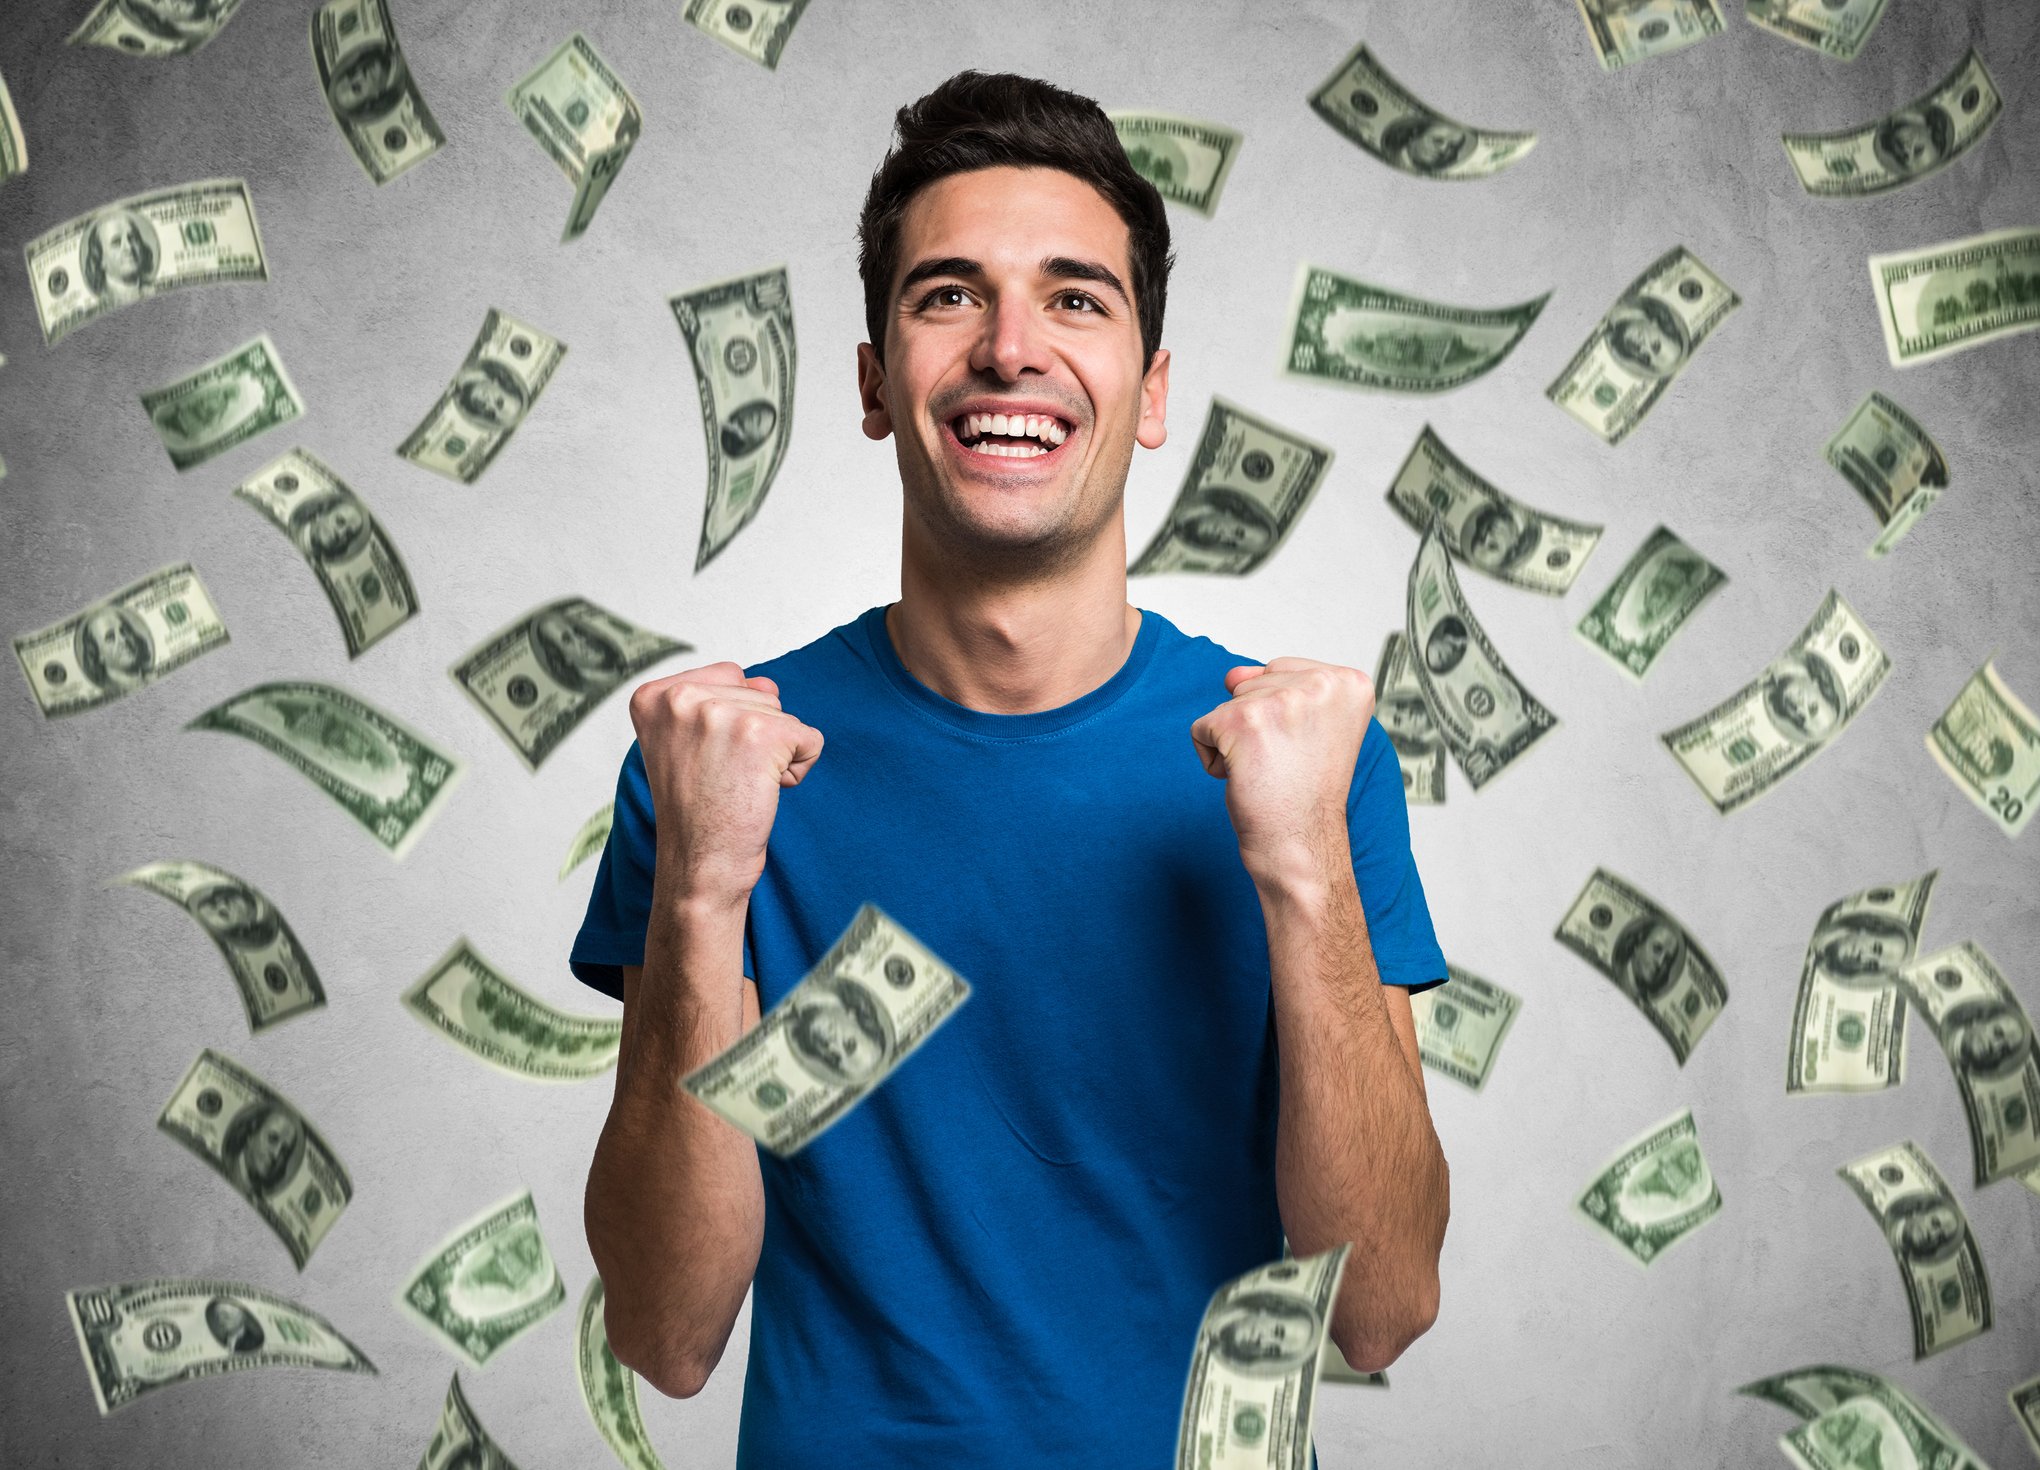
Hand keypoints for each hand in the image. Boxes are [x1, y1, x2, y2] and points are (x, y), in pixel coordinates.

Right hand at [629, 661, 823, 906]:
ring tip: (739, 786)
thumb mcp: (689, 743)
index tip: (705, 761)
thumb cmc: (696, 811)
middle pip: (758, 693)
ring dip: (775, 755)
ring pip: (783, 715)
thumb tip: (769, 684)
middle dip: (754, 738)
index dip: (731, 723)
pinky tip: (764, 793)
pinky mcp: (759, 735)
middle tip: (722, 779)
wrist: (699, 865)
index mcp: (654, 696)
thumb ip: (724, 700)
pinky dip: (798, 770)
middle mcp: (680, 698)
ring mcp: (719, 714)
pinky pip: (809, 739)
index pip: (728, 676)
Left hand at [1190, 657, 1374, 887]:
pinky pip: (1201, 729)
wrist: (1301, 845)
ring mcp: (1281, 700)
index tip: (1304, 751)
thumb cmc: (1306, 796)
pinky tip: (1246, 779)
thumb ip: (1276, 688)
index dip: (1281, 719)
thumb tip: (1232, 675)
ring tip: (1270, 773)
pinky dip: (1213, 760)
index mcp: (1349, 684)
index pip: (1282, 671)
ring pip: (1228, 706)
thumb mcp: (1309, 730)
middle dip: (1257, 728)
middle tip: (1287, 766)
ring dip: (1236, 744)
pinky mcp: (1242, 721)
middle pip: (1253, 685)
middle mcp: (1322, 684)